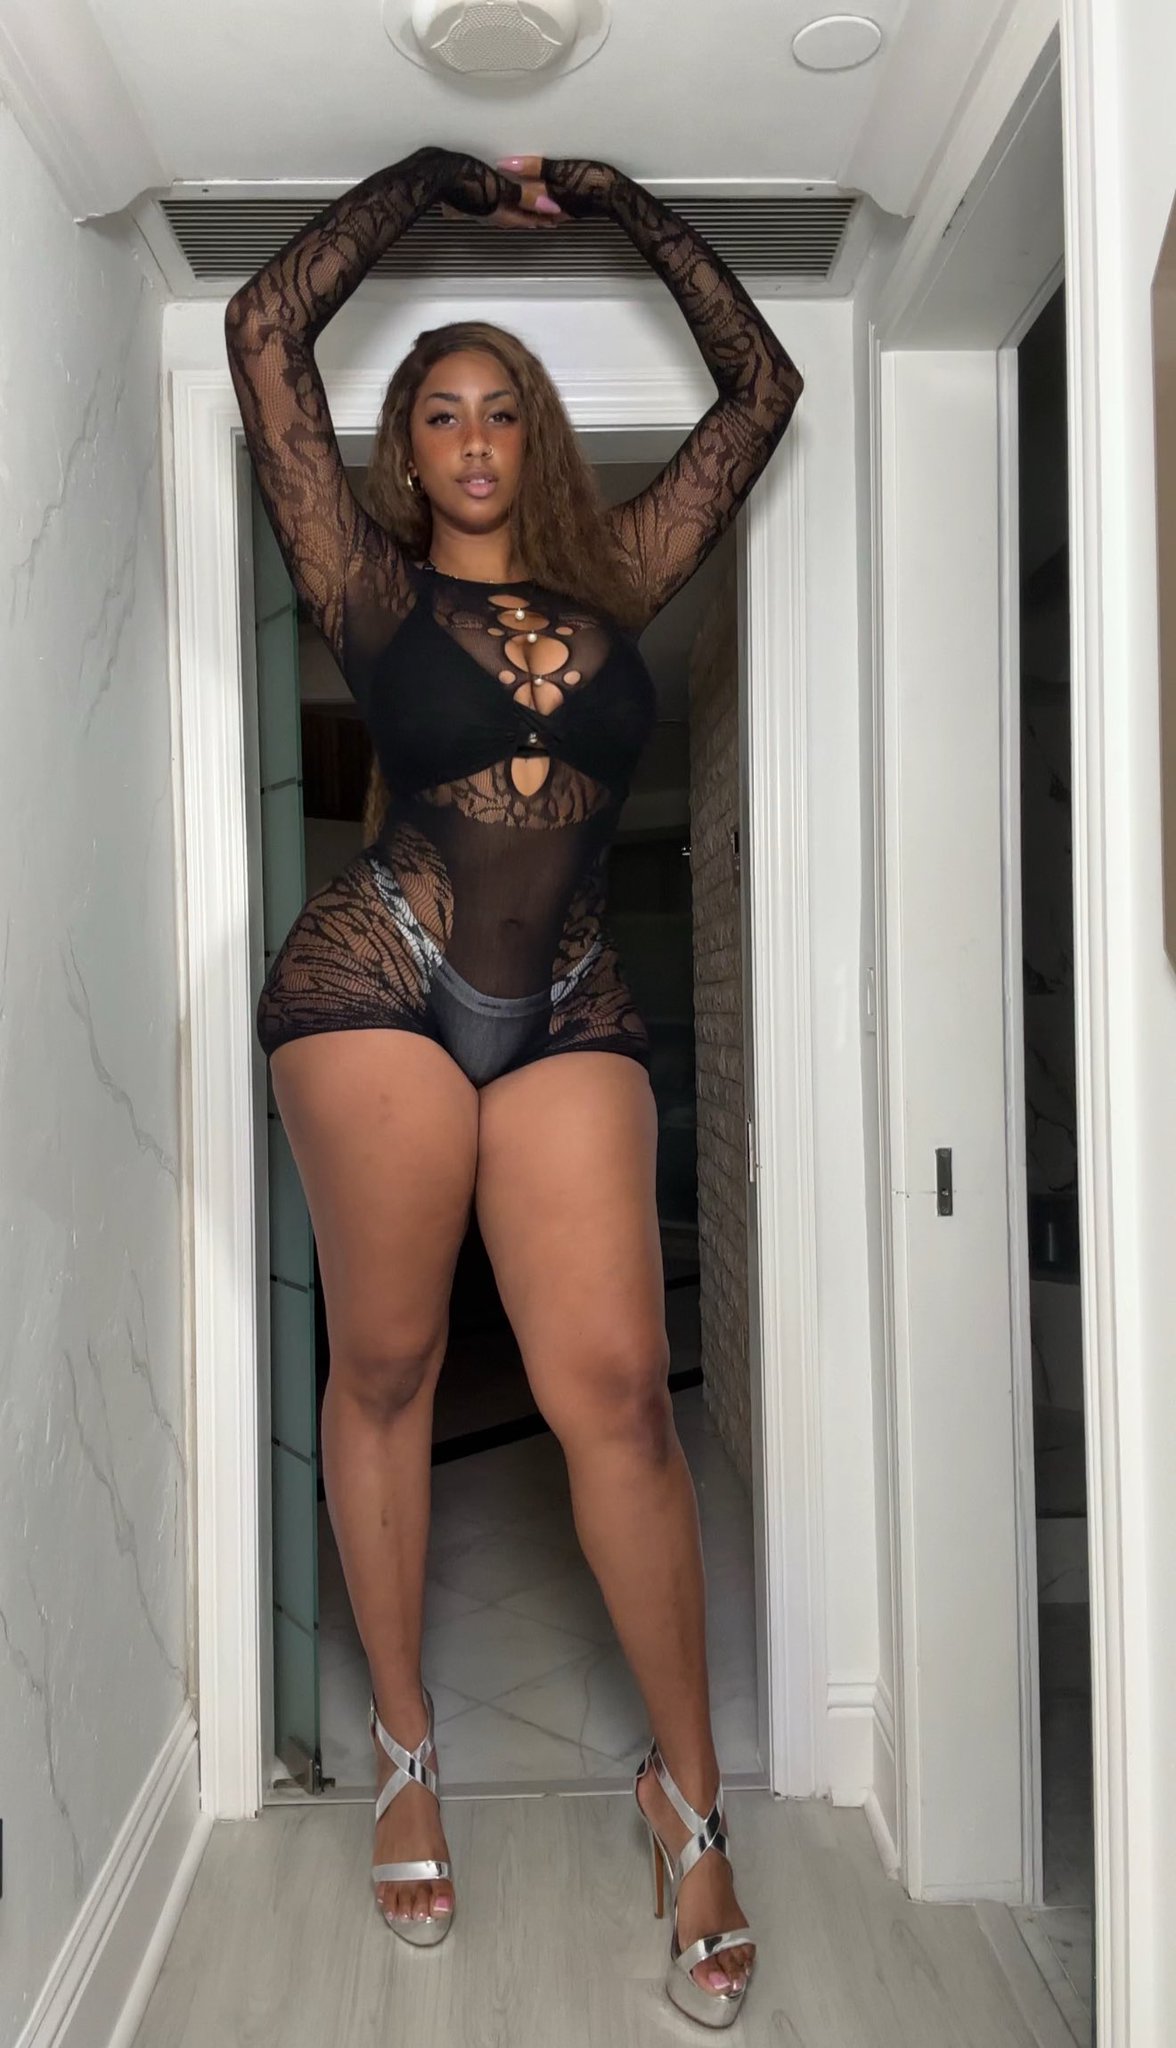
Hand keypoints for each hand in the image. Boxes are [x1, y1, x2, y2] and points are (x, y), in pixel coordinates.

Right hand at [434, 154, 566, 228]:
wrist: (431, 174)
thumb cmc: (466, 179)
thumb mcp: (499, 187)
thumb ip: (525, 197)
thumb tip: (551, 208)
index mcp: (498, 212)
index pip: (525, 219)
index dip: (541, 220)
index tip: (556, 222)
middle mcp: (488, 214)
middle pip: (514, 219)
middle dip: (530, 219)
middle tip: (546, 220)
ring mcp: (477, 207)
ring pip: (503, 213)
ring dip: (517, 214)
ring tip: (527, 212)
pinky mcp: (468, 198)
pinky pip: (492, 205)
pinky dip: (503, 205)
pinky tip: (499, 199)